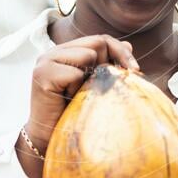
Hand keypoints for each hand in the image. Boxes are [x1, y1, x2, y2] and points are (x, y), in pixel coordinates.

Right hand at [25, 34, 139, 146]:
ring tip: (78, 95)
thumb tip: (129, 44)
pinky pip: (75, 74)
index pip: (100, 39)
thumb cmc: (74, 114)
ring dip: (90, 79)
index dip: (121, 51)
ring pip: (88, 55)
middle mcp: (54, 52)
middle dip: (109, 64)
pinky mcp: (42, 74)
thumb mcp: (96, 85)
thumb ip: (108, 64)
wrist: (50, 139)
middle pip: (97, 42)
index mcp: (66, 51)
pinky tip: (67, 101)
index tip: (136, 70)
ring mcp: (45, 61)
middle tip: (101, 87)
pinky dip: (77, 90)